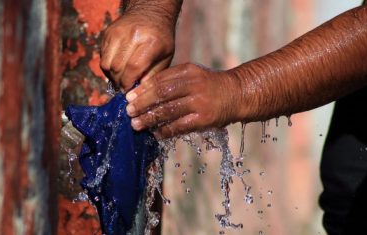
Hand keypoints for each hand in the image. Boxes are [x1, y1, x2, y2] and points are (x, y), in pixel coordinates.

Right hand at [100, 12, 174, 90]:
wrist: (150, 12)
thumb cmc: (161, 38)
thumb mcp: (165, 57)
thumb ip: (153, 75)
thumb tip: (138, 91)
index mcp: (150, 42)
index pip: (133, 68)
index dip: (129, 83)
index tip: (129, 92)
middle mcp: (132, 35)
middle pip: (117, 67)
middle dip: (119, 82)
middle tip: (124, 88)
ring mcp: (117, 33)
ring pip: (106, 64)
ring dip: (111, 76)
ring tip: (120, 79)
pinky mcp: (107, 33)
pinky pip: (102, 57)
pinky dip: (108, 67)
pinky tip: (117, 68)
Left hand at [124, 63, 241, 138]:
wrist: (237, 94)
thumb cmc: (208, 85)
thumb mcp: (192, 75)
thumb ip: (172, 81)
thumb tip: (142, 94)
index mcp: (188, 71)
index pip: (160, 79)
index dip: (142, 90)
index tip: (128, 98)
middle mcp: (194, 84)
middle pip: (161, 94)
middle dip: (142, 104)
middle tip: (128, 111)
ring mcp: (200, 102)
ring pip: (168, 111)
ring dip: (149, 119)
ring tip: (136, 124)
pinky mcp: (204, 119)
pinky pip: (179, 126)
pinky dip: (165, 131)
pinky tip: (155, 134)